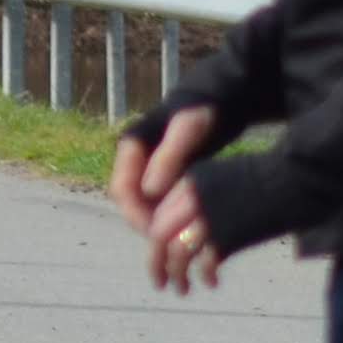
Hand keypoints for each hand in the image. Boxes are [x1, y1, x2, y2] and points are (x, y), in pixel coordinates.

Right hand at [111, 105, 222, 293]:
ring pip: (146, 203)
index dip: (135, 215)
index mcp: (131, 148)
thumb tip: (149, 192)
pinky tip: (189, 225)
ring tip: (179, 240)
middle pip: (132, 201)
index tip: (156, 234)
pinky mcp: (166, 172)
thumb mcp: (188, 132)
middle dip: (146, 224)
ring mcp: (150, 166)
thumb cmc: (203, 111)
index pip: (122, 190)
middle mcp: (135, 159)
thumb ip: (168, 159)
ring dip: (158, 222)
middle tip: (169, 245)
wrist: (220, 97)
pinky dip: (170, 214)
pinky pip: (160, 199)